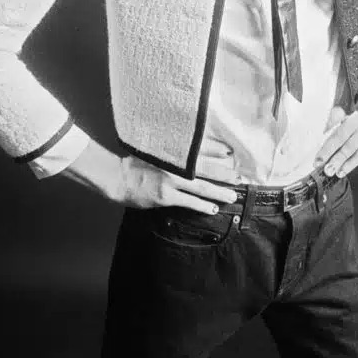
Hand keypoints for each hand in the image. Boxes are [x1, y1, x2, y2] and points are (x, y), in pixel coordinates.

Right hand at [120, 155, 237, 212]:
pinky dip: (203, 206)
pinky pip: (189, 202)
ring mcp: (171, 181)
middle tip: (239, 178)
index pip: (200, 148)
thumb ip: (173, 149)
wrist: (118, 177)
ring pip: (202, 188)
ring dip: (219, 192)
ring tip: (232, 196)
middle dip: (225, 174)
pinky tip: (213, 209)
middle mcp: (175, 164)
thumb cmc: (136, 162)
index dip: (217, 150)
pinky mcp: (166, 196)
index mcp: (172, 150)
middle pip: (207, 169)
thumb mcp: (155, 149)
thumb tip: (192, 149)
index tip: (230, 152)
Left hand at [314, 104, 357, 178]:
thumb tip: (320, 145)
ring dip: (341, 164)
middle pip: (346, 146)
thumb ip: (332, 130)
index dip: (327, 149)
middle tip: (324, 169)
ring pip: (353, 153)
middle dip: (334, 159)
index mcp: (351, 121)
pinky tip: (341, 172)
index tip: (317, 160)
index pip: (337, 136)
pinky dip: (349, 166)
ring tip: (331, 172)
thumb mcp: (344, 121)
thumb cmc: (353, 124)